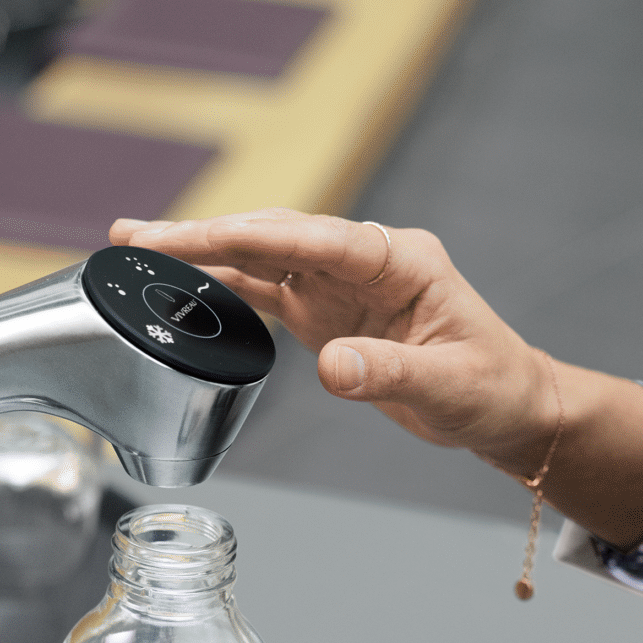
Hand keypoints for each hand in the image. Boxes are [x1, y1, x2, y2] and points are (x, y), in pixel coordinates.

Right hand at [109, 209, 554, 472]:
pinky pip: (267, 291)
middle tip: (135, 237)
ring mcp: (343, 284)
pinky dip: (223, 287)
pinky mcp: (328, 312)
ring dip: (203, 254)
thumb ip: (390, 374)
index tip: (193, 238)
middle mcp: (367, 261)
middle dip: (204, 235)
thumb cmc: (493, 388)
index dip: (249, 236)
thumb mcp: (450, 387)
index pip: (314, 238)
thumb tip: (331, 367)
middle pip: (275, 236)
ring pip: (263, 257)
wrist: (508, 407)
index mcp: (401, 261)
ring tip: (136, 249)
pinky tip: (179, 286)